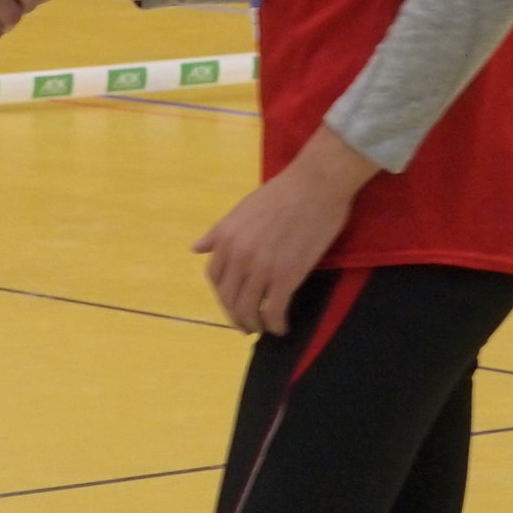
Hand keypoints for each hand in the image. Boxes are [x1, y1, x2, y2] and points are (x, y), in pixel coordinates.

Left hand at [194, 128, 373, 333]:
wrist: (316, 184)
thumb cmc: (282, 192)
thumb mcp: (242, 208)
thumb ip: (219, 232)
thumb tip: (196, 248)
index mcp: (225, 237)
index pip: (215, 277)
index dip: (222, 294)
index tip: (232, 301)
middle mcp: (238, 255)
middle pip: (229, 298)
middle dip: (236, 316)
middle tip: (246, 324)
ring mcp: (262, 267)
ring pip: (249, 309)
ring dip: (253, 324)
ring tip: (262, 327)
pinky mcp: (287, 276)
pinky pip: (274, 311)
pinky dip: (276, 325)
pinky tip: (281, 327)